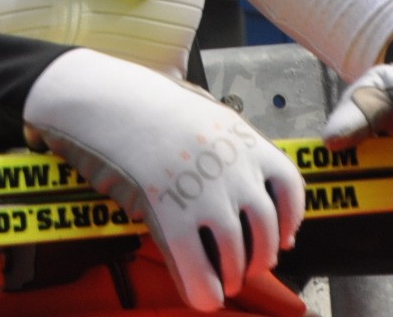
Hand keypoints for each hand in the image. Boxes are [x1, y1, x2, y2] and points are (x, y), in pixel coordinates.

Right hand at [22, 48, 304, 312]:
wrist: (100, 97)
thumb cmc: (141, 102)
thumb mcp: (197, 110)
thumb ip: (225, 143)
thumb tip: (244, 180)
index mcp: (242, 138)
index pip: (290, 186)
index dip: (292, 219)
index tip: (286, 237)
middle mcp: (231, 167)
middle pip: (266, 228)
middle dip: (261, 256)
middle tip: (248, 266)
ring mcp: (201, 192)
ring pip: (236, 253)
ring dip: (234, 275)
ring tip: (224, 280)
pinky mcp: (168, 212)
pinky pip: (195, 265)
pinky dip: (203, 289)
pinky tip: (203, 296)